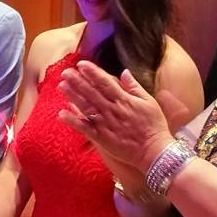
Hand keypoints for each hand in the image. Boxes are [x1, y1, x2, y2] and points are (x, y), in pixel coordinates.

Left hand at [58, 63, 175, 172]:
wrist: (154, 151)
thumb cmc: (154, 126)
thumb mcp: (149, 102)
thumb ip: (134, 87)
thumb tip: (124, 72)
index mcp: (124, 100)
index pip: (105, 83)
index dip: (92, 73)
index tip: (81, 64)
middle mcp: (112, 110)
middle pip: (91, 93)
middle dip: (78, 81)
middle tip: (65, 72)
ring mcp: (105, 124)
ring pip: (86, 108)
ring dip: (73, 96)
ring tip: (61, 86)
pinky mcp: (101, 138)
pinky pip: (85, 128)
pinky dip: (73, 121)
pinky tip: (62, 114)